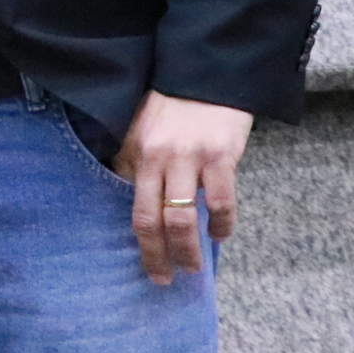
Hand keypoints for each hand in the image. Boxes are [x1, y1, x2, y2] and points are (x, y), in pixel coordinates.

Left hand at [113, 91, 251, 284]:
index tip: (145, 261)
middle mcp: (159, 159)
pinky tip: (221, 235)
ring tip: (193, 268)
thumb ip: (135, 160)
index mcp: (137, 153)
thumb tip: (133, 195)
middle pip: (153, 220)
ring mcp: (190, 159)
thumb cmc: (172, 102)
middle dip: (157, 256)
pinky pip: (220, 201)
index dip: (139, 239)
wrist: (207, 73)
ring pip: (183, 218)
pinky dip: (221, 224)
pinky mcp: (220, 156)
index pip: (132, 206)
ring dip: (188, 250)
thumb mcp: (141, 128)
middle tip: (163, 279)